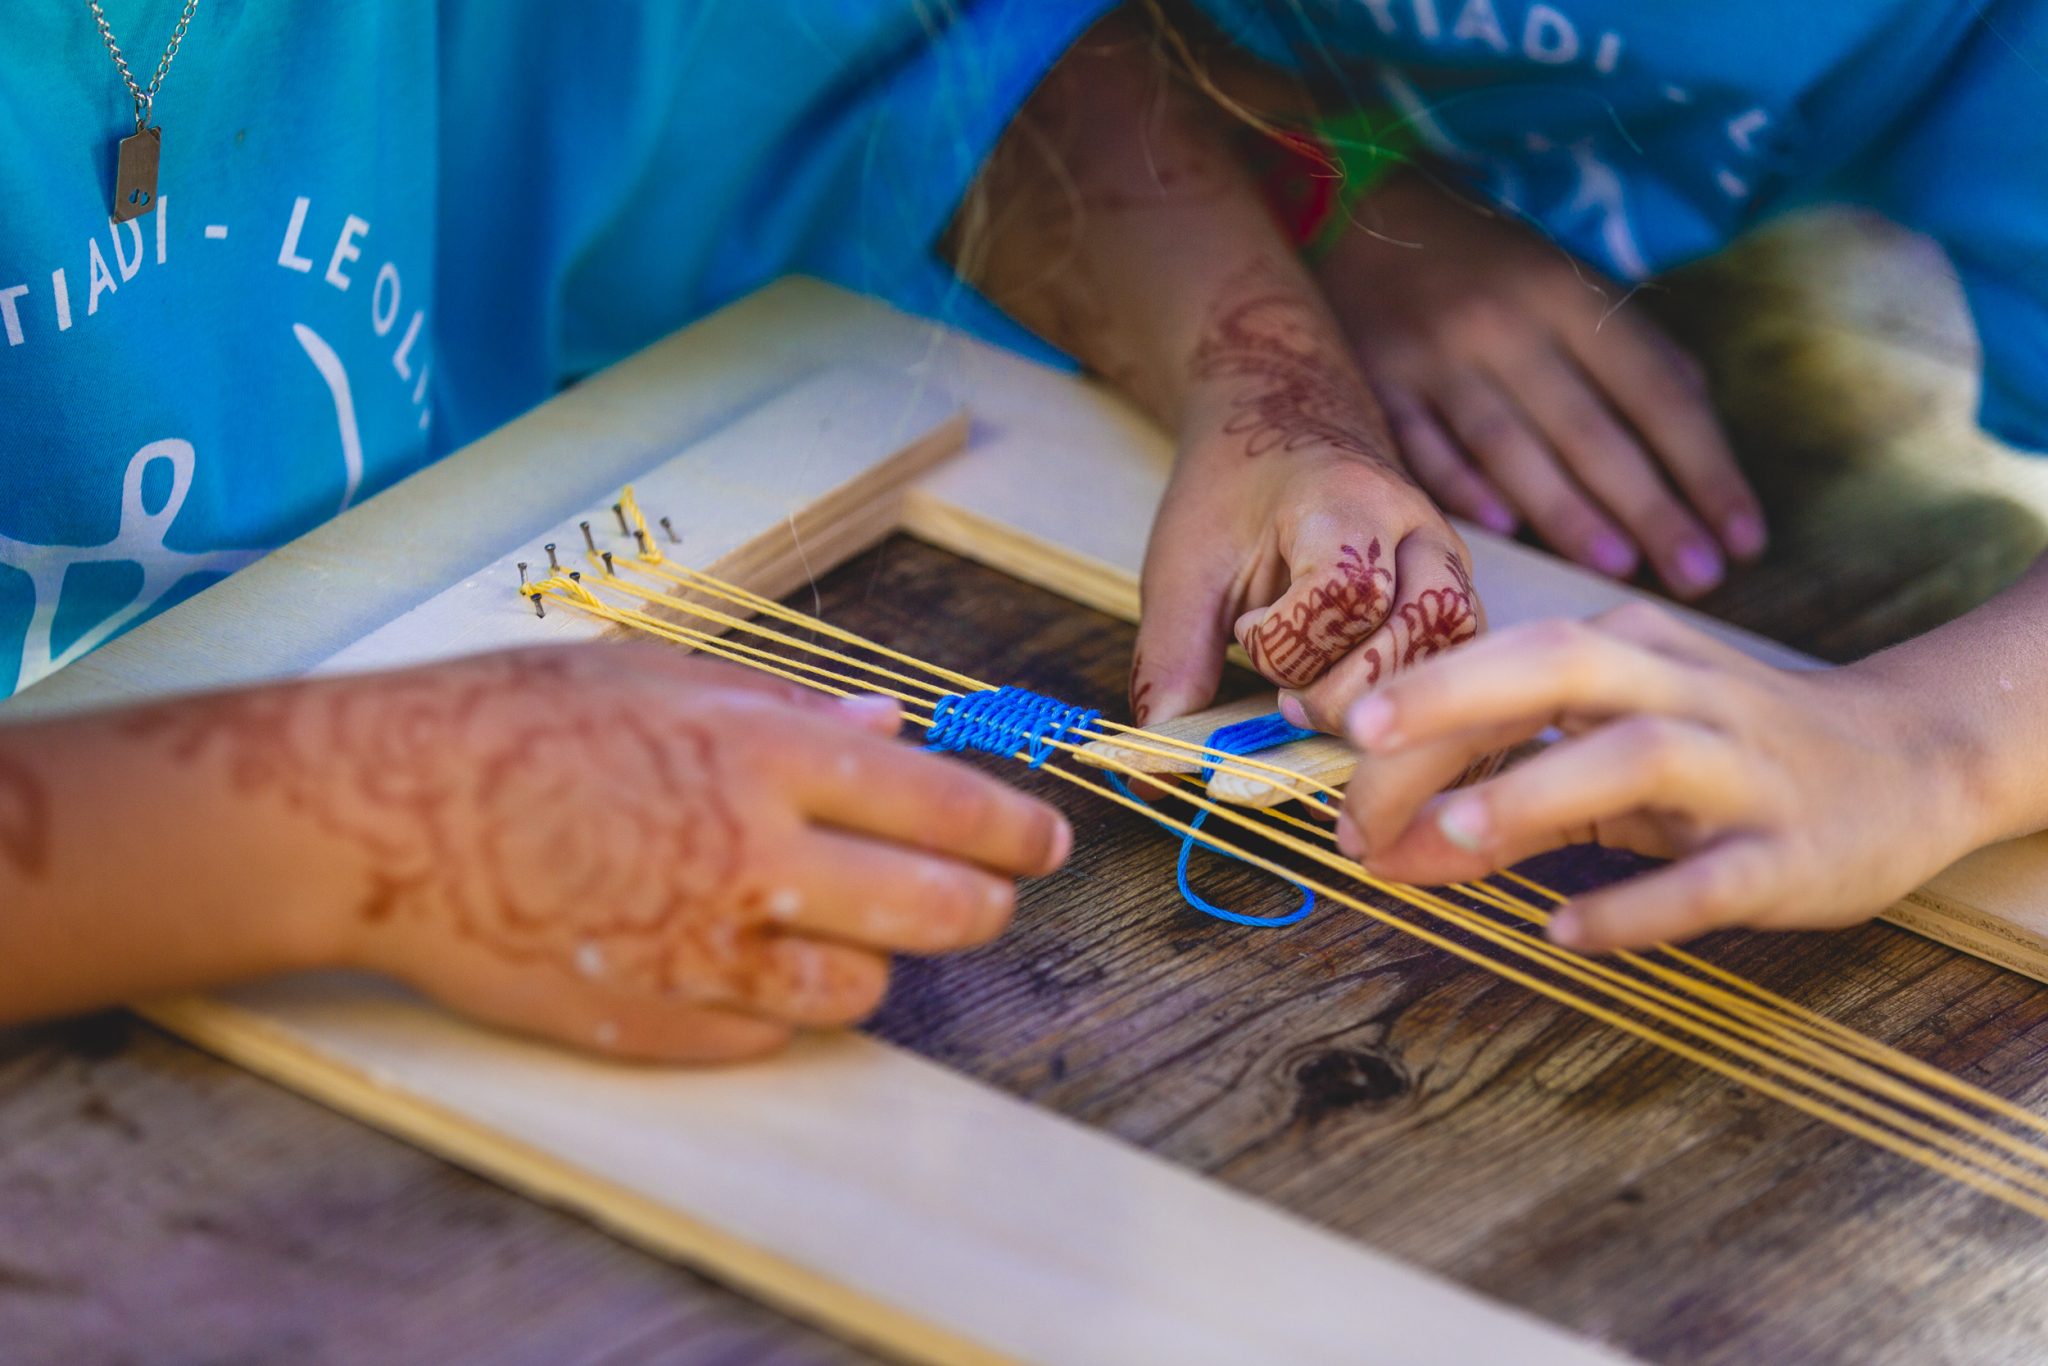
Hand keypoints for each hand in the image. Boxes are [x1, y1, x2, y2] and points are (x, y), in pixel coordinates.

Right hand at [143, 647, 1070, 1060]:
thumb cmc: (515, 720)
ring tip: (849, 925)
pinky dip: (785, 1002)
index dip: (1015, 832)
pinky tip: (754, 963)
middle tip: (989, 902)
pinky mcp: (655, 1020)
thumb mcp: (659, 677)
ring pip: (863, 987)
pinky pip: (770, 1033)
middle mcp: (753, 858)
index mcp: (764, 756)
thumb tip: (894, 723)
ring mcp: (705, 950)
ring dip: (878, 959)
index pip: (943, 808)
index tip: (1047, 844)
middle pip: (935, 912)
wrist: (380, 815)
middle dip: (983, 909)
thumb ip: (793, 707)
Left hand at [1131, 265, 1483, 731]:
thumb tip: (1156, 773)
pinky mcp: (1457, 599)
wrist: (1281, 417)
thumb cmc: (1232, 493)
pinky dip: (1417, 708)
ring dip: (1391, 702)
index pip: (1347, 594)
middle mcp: (1421, 532)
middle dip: (1351, 692)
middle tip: (1288, 701)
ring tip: (1320, 708)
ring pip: (1461, 651)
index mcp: (1349, 503)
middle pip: (1428, 628)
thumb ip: (1173, 660)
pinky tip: (1366, 726)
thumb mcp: (1184, 566)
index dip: (1287, 642)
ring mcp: (1452, 566)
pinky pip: (1463, 666)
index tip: (1244, 632)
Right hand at [1318, 173, 1762, 597]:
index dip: (1706, 467)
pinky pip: (1423, 445)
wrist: (1365, 216)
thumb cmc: (1491, 266)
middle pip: (1590, 430)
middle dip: (1651, 507)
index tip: (1745, 535)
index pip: (1655, 392)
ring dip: (1566, 510)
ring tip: (1620, 566)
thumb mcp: (1572, 280)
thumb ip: (1635, 350)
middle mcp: (1506, 325)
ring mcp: (1435, 357)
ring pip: (1509, 446)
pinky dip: (1462, 486)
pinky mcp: (1376, 383)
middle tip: (1699, 575)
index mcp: (1569, 296)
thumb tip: (1699, 432)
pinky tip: (1504, 529)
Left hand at [1336, 602, 1989, 950]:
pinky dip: (1636, 903)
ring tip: (1455, 835)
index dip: (1416, 697)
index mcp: (1629, 650)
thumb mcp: (1608, 747)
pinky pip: (1707, 878)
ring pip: (1634, 756)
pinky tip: (1565, 930)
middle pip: (1562, 666)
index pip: (1507, 658)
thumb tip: (1376, 836)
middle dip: (1458, 696)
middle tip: (1365, 742)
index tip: (1328, 742)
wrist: (1907, 765)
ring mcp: (1741, 768)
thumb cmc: (1721, 750)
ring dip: (1538, 792)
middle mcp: (1681, 691)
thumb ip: (1498, 786)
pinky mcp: (1787, 852)